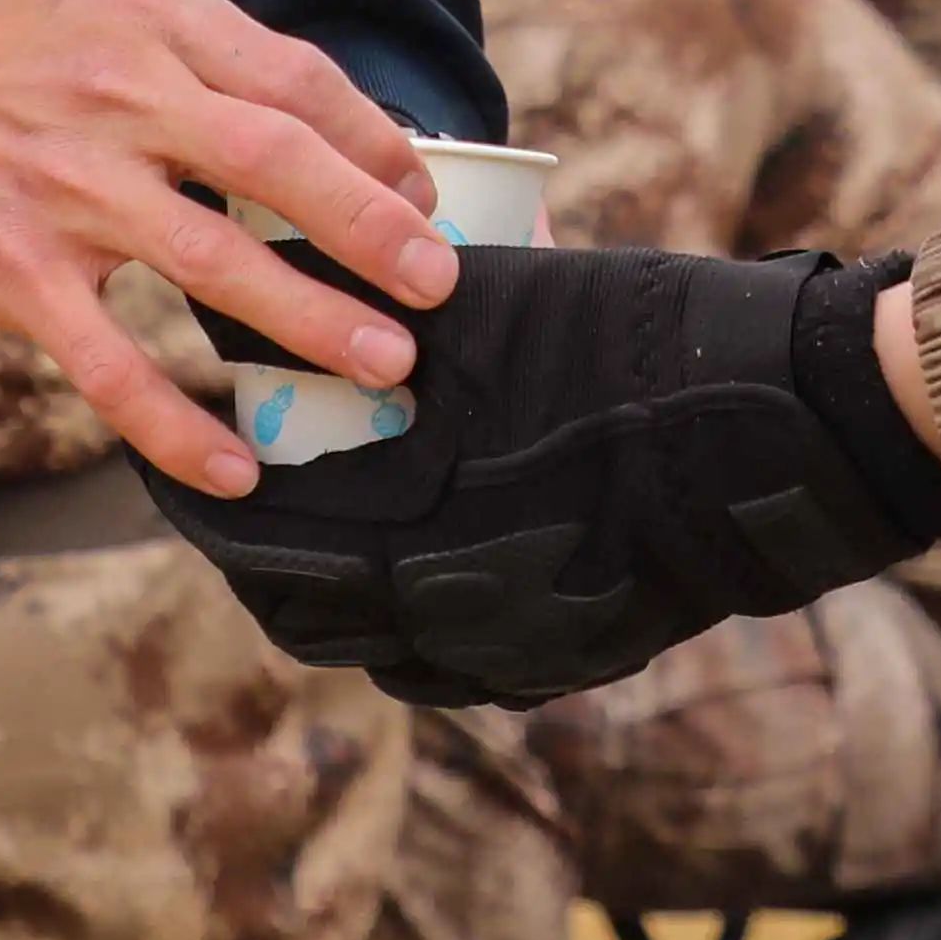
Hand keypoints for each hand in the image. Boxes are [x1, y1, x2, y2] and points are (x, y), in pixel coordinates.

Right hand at [0, 0, 457, 495]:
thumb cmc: (4, 63)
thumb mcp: (112, 19)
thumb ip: (215, 65)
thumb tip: (343, 140)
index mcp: (156, 31)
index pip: (296, 83)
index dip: (376, 144)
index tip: (425, 197)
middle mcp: (120, 102)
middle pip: (275, 164)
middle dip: (372, 230)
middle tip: (439, 288)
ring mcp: (67, 192)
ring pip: (214, 265)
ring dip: (312, 322)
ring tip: (385, 367)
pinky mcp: (15, 274)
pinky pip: (113, 364)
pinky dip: (179, 424)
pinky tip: (238, 465)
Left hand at [146, 244, 940, 704]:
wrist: (775, 422)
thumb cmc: (623, 346)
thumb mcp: (479, 311)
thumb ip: (361, 307)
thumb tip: (260, 279)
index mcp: (410, 541)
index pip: (255, 541)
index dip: (198, 497)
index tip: (165, 453)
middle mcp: (448, 623)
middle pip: (302, 610)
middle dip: (256, 551)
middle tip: (240, 487)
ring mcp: (513, 655)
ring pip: (377, 645)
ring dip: (332, 589)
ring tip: (324, 516)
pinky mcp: (569, 659)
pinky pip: (456, 660)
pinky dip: (414, 617)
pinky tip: (423, 557)